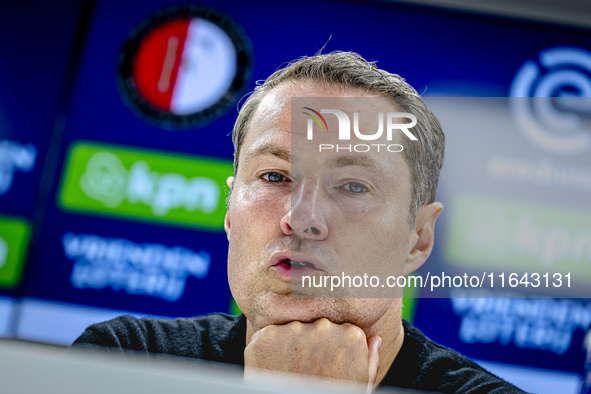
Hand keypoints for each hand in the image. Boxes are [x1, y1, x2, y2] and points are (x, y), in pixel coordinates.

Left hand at [244, 318, 381, 388]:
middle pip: (317, 328)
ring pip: (293, 330)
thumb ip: (369, 360)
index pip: (341, 331)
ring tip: (290, 372)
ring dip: (290, 346)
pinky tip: (274, 368)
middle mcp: (324, 326)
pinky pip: (268, 336)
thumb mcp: (358, 385)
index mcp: (351, 336)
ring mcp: (294, 329)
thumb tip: (374, 339)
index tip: (329, 366)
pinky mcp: (267, 335)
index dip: (334, 350)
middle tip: (308, 371)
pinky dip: (269, 350)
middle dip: (313, 344)